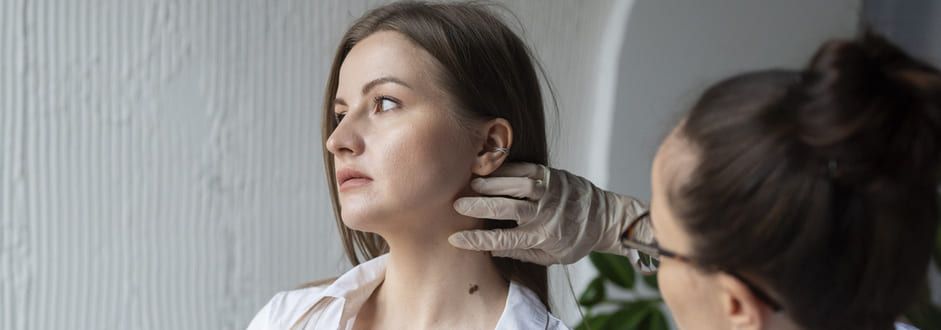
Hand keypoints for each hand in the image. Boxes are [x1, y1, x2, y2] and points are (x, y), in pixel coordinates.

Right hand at [448, 162, 646, 264]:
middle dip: (480, 206)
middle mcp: (546, 213)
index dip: (478, 240)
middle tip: (456, 205)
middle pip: (508, 209)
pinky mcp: (552, 174)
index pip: (504, 240)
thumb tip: (490, 250)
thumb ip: (521, 252)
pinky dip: (505, 169)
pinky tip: (488, 170)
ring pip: (516, 185)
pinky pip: (525, 169)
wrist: (605, 216)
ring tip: (470, 185)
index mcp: (544, 237)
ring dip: (491, 184)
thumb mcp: (551, 257)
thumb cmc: (576, 240)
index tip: (455, 239)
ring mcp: (550, 191)